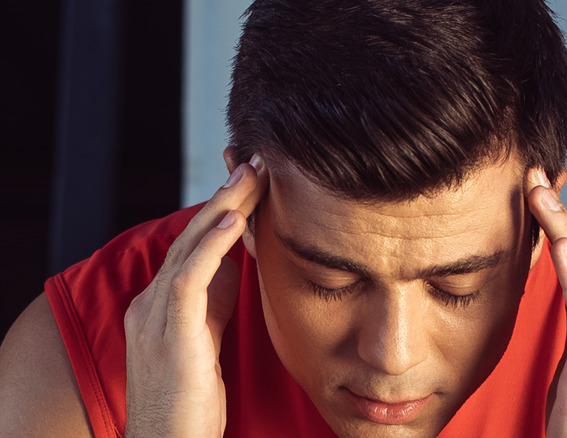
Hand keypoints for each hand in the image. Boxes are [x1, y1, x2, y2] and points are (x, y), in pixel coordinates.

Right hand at [124, 154, 266, 436]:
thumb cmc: (193, 399)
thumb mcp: (206, 337)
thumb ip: (216, 299)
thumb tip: (240, 261)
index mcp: (167, 302)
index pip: (197, 242)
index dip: (225, 209)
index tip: (256, 180)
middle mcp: (154, 300)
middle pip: (194, 235)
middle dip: (227, 196)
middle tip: (257, 162)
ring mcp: (156, 315)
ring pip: (191, 246)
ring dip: (223, 207)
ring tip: (252, 175)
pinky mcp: (168, 332)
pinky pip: (188, 278)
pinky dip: (210, 245)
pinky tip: (234, 219)